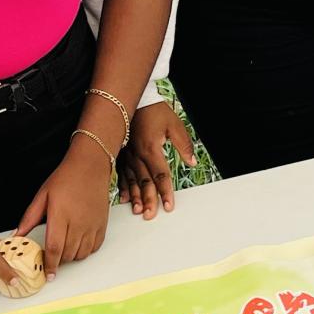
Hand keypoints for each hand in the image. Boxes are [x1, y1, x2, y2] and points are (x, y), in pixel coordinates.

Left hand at [17, 140, 112, 279]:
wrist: (90, 167)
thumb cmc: (65, 179)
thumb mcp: (42, 196)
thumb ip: (29, 218)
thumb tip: (16, 236)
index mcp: (61, 216)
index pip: (55, 248)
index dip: (50, 265)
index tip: (47, 275)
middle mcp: (79, 223)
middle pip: (67, 254)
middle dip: (57, 261)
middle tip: (50, 259)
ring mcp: (92, 226)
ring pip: (81, 254)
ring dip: (70, 257)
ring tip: (62, 250)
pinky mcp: (102, 226)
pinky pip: (93, 248)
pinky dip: (84, 251)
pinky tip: (76, 245)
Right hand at [120, 100, 190, 219]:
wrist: (132, 99)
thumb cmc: (154, 111)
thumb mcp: (174, 124)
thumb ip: (184, 144)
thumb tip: (193, 161)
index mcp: (151, 148)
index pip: (161, 175)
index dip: (166, 191)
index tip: (169, 205)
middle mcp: (137, 154)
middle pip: (145, 182)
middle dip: (149, 200)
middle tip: (152, 215)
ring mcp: (127, 155)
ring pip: (132, 180)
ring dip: (136, 197)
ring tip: (139, 211)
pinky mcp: (120, 154)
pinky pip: (121, 174)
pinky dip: (124, 187)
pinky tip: (125, 199)